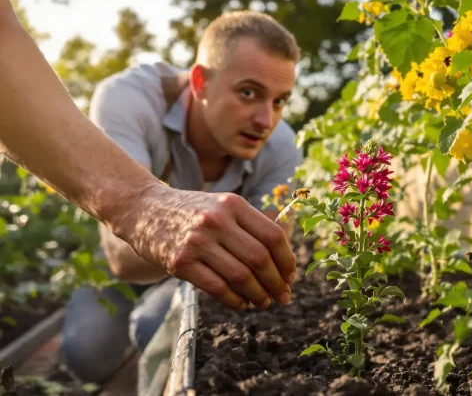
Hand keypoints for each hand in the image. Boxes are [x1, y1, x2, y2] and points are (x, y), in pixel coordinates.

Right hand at [111, 183, 296, 310]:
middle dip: (277, 282)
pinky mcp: (180, 262)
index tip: (291, 276)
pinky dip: (234, 300)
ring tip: (264, 302)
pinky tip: (241, 304)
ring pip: (241, 276)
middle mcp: (217, 220)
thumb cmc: (191, 212)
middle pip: (260, 258)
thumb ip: (251, 226)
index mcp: (233, 204)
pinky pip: (217, 288)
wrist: (143, 209)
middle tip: (283, 296)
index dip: (287, 260)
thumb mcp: (223, 206)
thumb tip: (283, 263)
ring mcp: (197, 241)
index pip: (273, 236)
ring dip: (258, 295)